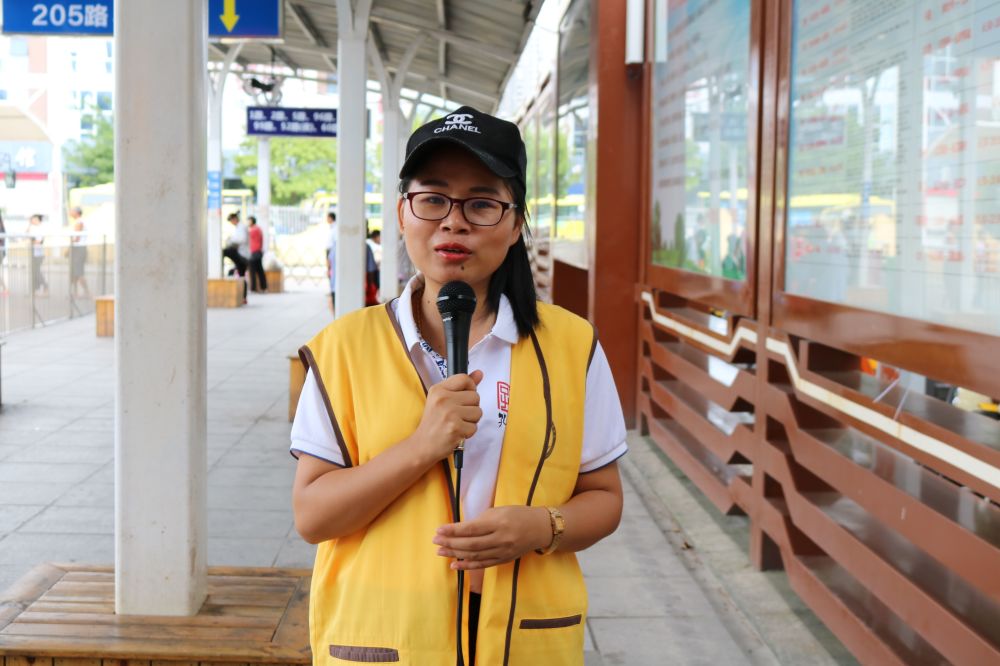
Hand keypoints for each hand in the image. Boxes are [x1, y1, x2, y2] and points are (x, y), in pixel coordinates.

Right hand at [410, 370, 483, 462]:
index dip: (470, 387)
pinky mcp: (455, 428)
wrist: (422, 445)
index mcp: (438, 389)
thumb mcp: (442, 399)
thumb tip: (479, 373)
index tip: (465, 397)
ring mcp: (450, 414)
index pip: (464, 379)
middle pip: (475, 396)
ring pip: (478, 412)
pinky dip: (468, 432)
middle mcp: (443, 399)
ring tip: (457, 423)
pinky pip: (474, 427)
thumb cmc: (433, 422)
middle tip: (457, 415)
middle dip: (471, 407)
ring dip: (471, 420)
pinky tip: (456, 432)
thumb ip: (462, 386)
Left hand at [433, 505, 551, 569]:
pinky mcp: (503, 560)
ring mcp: (502, 552)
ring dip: (455, 555)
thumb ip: (481, 520)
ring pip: (474, 556)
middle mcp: (501, 539)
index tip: (439, 530)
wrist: (540, 528)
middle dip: (450, 543)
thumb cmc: (518, 515)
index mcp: (499, 523)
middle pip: (470, 544)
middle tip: (435, 541)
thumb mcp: (500, 511)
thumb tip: (460, 529)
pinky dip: (467, 566)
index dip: (453, 530)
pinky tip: (454, 565)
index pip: (471, 528)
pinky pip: (482, 565)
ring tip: (440, 552)